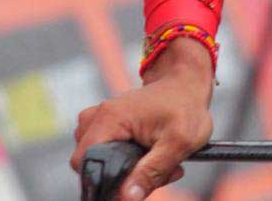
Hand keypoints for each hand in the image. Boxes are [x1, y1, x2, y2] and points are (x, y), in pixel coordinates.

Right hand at [70, 39, 213, 199]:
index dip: (103, 179)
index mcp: (110, 118)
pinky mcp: (109, 124)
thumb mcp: (178, 143)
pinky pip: (107, 149)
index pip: (83, 161)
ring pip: (100, 158)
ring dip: (126, 168)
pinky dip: (126, 158)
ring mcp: (102, 119)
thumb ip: (152, 172)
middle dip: (121, 175)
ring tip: (155, 161)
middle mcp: (99, 117)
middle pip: (91, 162)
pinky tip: (150, 155)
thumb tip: (126, 198)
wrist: (187, 83)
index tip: (131, 184)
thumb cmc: (186, 106)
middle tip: (155, 173)